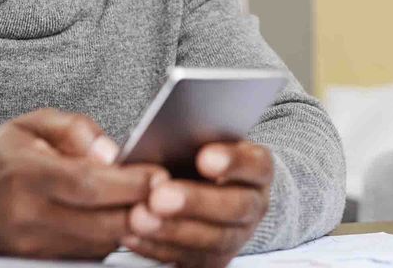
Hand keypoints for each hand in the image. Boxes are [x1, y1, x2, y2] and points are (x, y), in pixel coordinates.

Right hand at [0, 108, 164, 259]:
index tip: (160, 175)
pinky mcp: (40, 264)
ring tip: (152, 204)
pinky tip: (126, 219)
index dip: (128, 183)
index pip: (85, 184)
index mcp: (26, 175)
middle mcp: (27, 217)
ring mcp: (32, 248)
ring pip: (99, 244)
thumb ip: (76, 131)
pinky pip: (89, 256)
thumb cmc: (9, 154)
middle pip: (99, 222)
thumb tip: (112, 154)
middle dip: (142, 210)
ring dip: (131, 226)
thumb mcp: (36, 124)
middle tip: (171, 194)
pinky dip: (111, 238)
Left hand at [124, 141, 273, 267]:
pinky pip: (191, 259)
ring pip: (215, 239)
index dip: (233, 162)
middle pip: (236, 206)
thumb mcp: (203, 142)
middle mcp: (254, 204)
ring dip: (174, 230)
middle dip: (196, 202)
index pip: (256, 165)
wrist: (208, 193)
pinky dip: (159, 248)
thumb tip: (166, 136)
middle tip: (160, 196)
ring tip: (140, 217)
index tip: (205, 158)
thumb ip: (190, 139)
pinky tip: (135, 236)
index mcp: (258, 170)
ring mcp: (238, 236)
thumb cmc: (200, 161)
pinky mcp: (215, 260)